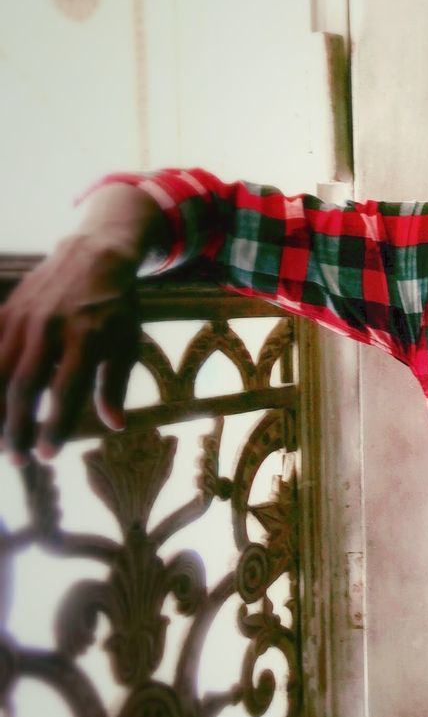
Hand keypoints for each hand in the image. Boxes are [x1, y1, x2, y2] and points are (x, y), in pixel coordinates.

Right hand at [0, 231, 142, 462]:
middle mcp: (50, 330)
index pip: (66, 391)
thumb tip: (114, 425)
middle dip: (18, 426)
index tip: (47, 454)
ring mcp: (24, 320)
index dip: (54, 424)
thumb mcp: (127, 344)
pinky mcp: (7, 313)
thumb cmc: (116, 309)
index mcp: (86, 339)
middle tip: (18, 459)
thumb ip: (115, 385)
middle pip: (26, 386)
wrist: (94, 257)